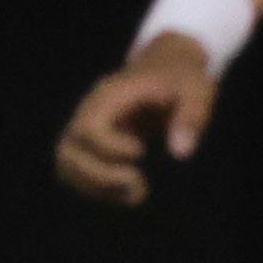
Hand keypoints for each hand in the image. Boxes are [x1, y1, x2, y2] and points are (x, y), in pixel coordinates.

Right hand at [56, 39, 217, 205]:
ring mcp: (84, 129)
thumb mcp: (197, 90)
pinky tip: (127, 193)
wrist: (166, 70)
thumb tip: (180, 153)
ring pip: (66, 164)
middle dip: (101, 176)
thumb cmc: (181, 80)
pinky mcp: (89, 145)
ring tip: (135, 193)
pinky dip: (97, 189)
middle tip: (139, 183)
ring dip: (96, 187)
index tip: (141, 151)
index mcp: (110, 95)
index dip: (110, 149)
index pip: (88, 127)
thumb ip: (192, 117)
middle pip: (69, 150)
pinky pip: (75, 172)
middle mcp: (88, 112)